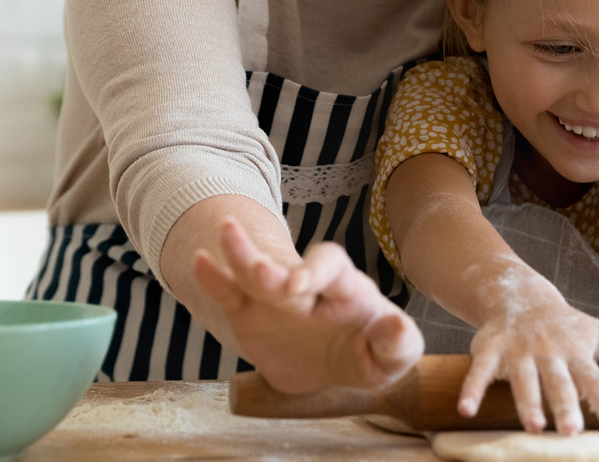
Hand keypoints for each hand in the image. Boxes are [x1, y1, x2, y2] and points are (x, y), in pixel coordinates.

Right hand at [192, 219, 422, 393]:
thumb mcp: (391, 357)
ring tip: (226, 233)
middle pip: (288, 267)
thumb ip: (398, 345)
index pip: (332, 266)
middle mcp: (307, 286)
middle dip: (274, 268)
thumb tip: (395, 327)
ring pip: (253, 271)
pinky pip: (229, 294)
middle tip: (260, 272)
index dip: (316, 270)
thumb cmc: (369, 352)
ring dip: (241, 253)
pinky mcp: (249, 315)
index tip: (300, 287)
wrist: (332, 364)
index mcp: (344, 288)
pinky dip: (214, 279)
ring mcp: (274, 298)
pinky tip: (200, 261)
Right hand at [458, 281, 598, 435]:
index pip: (596, 377)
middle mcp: (551, 350)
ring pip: (523, 378)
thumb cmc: (570, 327)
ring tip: (534, 428)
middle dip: (566, 403)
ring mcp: (519, 349)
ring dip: (527, 402)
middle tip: (573, 431)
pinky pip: (480, 369)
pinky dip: (472, 388)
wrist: (520, 295)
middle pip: (560, 380)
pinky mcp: (491, 348)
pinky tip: (467, 410)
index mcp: (579, 351)